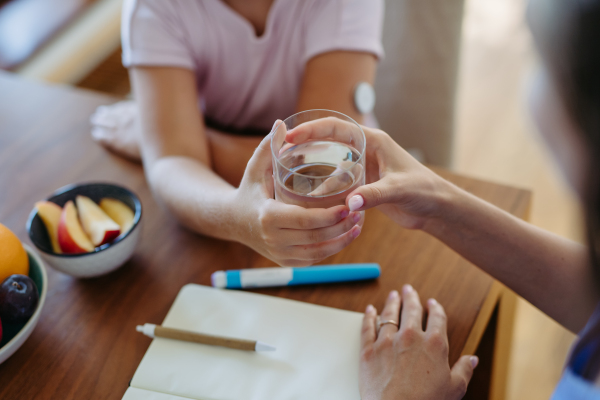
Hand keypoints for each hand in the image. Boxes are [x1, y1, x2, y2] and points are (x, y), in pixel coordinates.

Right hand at [232, 128, 361, 266]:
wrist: (233, 221)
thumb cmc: (249, 189)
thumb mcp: (256, 167)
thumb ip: (270, 146)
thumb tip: (282, 123)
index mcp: (267, 216)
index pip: (305, 220)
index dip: (330, 216)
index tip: (348, 205)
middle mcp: (273, 240)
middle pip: (315, 238)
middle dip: (341, 227)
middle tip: (359, 212)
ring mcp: (280, 255)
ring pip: (318, 252)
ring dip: (341, 241)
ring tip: (358, 225)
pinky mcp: (286, 263)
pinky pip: (314, 259)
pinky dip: (332, 249)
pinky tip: (346, 236)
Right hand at [285, 118, 456, 229]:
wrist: (436, 209)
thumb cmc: (424, 191)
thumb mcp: (399, 190)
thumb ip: (374, 195)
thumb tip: (349, 203)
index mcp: (373, 141)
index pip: (337, 128)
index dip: (312, 129)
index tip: (291, 136)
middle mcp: (366, 151)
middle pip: (329, 142)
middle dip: (306, 145)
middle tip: (281, 152)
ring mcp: (363, 168)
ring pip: (330, 164)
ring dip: (312, 170)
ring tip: (289, 177)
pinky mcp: (363, 184)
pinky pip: (337, 183)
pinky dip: (324, 191)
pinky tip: (310, 201)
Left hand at [360, 286, 477, 399]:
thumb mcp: (454, 388)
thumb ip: (463, 370)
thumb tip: (472, 359)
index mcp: (435, 344)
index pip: (437, 318)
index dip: (435, 308)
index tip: (432, 303)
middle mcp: (411, 337)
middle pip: (411, 310)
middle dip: (411, 298)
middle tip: (408, 289)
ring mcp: (387, 342)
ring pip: (389, 315)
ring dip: (391, 303)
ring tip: (393, 296)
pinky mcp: (368, 351)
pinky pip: (368, 328)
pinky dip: (369, 317)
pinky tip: (370, 310)